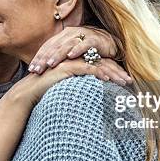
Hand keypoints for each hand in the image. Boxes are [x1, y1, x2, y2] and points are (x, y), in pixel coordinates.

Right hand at [11, 58, 132, 106]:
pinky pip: (86, 68)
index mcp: (77, 63)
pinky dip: (98, 73)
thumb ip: (80, 90)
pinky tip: (108, 80)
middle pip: (102, 63)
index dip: (113, 73)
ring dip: (113, 73)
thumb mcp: (68, 92)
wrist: (30, 92)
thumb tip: (92, 101)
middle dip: (117, 72)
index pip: (100, 65)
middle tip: (129, 82)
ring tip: (124, 82)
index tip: (125, 82)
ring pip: (97, 65)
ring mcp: (71, 62)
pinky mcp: (67, 67)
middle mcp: (76, 60)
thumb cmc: (47, 94)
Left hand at [29, 26, 121, 73]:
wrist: (108, 42)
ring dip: (58, 54)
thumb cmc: (87, 50)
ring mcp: (82, 35)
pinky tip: (71, 56)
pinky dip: (77, 49)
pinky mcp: (94, 39)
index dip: (39, 57)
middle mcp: (70, 34)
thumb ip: (59, 58)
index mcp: (62, 36)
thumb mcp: (71, 53)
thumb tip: (44, 71)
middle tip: (37, 69)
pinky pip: (84, 44)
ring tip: (50, 64)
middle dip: (44, 58)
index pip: (47, 47)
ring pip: (67, 45)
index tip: (31, 69)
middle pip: (54, 46)